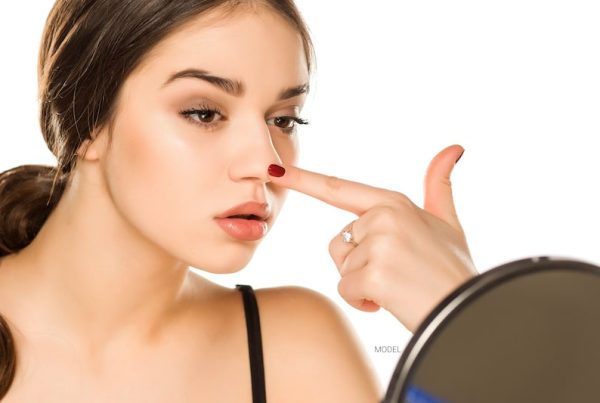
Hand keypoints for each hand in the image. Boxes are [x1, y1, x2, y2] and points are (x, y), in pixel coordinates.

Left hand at [268, 144, 476, 331]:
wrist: (468, 311)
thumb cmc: (454, 269)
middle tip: (397, 273)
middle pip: (339, 243)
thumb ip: (439, 186)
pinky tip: (390, 301)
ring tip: (397, 286)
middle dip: (359, 265)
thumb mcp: (447, 223)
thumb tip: (453, 148)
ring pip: (343, 268)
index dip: (304, 179)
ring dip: (363, 284)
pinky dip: (363, 301)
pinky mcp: (374, 272)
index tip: (275, 170)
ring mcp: (379, 243)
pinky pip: (347, 290)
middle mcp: (383, 216)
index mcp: (393, 202)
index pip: (338, 189)